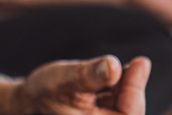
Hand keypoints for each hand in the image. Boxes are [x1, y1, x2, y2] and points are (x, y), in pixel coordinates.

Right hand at [13, 55, 149, 114]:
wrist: (29, 99)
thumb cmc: (43, 91)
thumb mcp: (64, 79)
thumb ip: (89, 75)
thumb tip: (114, 65)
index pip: (129, 113)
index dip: (136, 87)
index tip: (141, 61)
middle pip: (130, 109)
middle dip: (131, 86)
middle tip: (135, 63)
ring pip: (126, 105)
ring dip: (124, 85)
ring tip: (111, 68)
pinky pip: (119, 104)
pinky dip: (117, 88)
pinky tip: (109, 75)